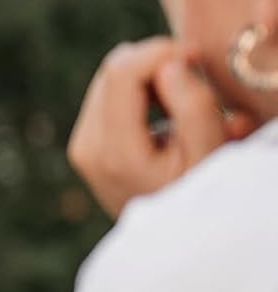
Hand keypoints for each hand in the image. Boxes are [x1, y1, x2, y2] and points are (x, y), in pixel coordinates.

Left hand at [67, 38, 257, 218]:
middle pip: (113, 69)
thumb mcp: (211, 153)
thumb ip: (195, 106)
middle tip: (195, 80)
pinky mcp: (84, 145)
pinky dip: (139, 93)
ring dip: (149, 78)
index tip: (196, 56)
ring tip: (183, 104)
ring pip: (109, 79)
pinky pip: (108, 96)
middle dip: (156, 64)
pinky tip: (166, 114)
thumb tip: (169, 64)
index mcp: (114, 151)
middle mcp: (87, 147)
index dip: (160, 51)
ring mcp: (81, 147)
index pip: (122, 71)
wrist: (172, 240)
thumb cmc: (200, 194)